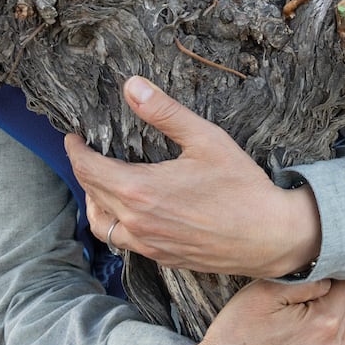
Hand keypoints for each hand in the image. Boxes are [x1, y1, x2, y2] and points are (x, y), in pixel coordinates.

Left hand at [64, 76, 320, 277]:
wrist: (270, 236)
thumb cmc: (242, 186)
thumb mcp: (206, 139)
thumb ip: (165, 112)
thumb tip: (132, 86)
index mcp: (140, 190)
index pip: (87, 169)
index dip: (75, 151)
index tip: (74, 138)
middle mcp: (136, 222)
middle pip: (91, 195)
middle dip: (84, 171)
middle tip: (89, 153)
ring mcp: (148, 245)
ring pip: (102, 225)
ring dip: (96, 202)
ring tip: (105, 184)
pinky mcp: (162, 258)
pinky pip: (124, 242)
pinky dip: (117, 223)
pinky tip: (133, 210)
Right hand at [172, 277, 344, 344]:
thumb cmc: (234, 336)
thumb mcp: (261, 293)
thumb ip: (304, 281)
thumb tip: (329, 279)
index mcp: (324, 324)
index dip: (328, 281)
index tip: (311, 284)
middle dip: (330, 305)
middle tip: (300, 305)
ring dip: (330, 331)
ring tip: (298, 329)